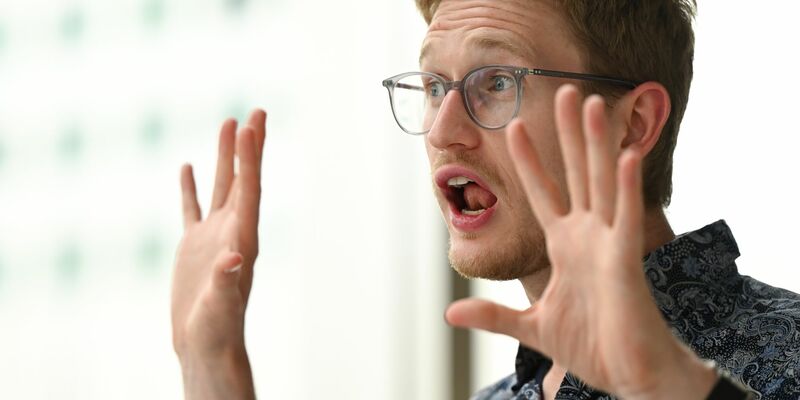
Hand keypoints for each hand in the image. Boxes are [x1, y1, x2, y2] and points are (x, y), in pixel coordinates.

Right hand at [171, 110, 265, 398]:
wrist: (205, 344)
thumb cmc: (217, 329)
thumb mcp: (221, 305)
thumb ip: (225, 281)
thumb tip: (232, 257)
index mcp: (244, 239)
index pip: (249, 191)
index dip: (250, 159)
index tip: (250, 127)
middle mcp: (233, 230)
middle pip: (244, 179)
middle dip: (249, 146)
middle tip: (258, 111)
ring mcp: (213, 235)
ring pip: (220, 186)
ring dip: (224, 156)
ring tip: (228, 122)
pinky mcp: (194, 245)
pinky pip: (192, 207)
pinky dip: (190, 186)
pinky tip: (187, 165)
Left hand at [445, 86, 713, 398]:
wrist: (628, 375)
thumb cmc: (591, 347)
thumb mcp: (532, 327)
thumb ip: (494, 315)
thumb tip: (451, 313)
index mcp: (566, 246)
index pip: (543, 193)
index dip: (529, 160)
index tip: (512, 126)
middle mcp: (588, 236)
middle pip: (576, 173)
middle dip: (570, 132)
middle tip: (567, 90)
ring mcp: (608, 244)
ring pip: (602, 182)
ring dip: (598, 143)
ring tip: (593, 104)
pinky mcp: (626, 261)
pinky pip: (626, 217)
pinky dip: (626, 186)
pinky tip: (626, 154)